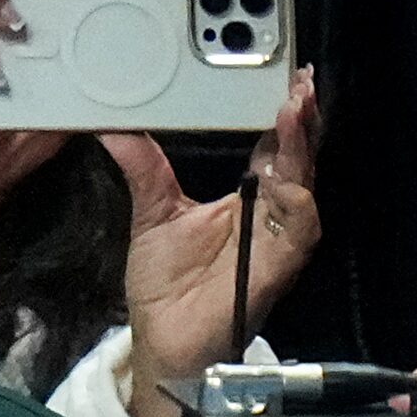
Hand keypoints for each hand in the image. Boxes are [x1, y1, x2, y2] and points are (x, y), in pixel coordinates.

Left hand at [103, 69, 322, 416]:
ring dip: (302, 149)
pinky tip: (284, 179)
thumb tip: (112, 126)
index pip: (274, 144)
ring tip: (293, 114)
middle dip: (302, 119)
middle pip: (298, 156)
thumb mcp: (152, 213)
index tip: (285, 77)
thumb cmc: (164, 283)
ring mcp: (279, 237)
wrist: (163, 339)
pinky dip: (294, 200)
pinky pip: (299, 227)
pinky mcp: (279, 264)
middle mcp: (271, 212)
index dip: (281, 112)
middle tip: (298, 83)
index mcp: (249, 195)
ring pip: (304, 184)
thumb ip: (142, 168)